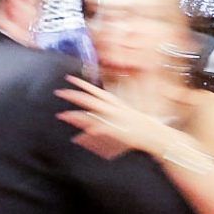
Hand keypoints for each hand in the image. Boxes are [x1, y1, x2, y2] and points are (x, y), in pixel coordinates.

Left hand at [58, 76, 175, 161]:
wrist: (155, 134)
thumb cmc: (141, 126)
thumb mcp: (126, 116)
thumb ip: (111, 115)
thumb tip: (99, 116)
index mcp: (115, 103)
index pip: (95, 90)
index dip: (82, 83)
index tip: (69, 77)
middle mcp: (113, 109)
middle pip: (89, 99)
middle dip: (74, 95)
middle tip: (59, 92)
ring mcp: (114, 119)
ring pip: (91, 114)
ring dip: (76, 115)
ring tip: (62, 115)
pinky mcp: (116, 131)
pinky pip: (100, 131)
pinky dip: (90, 133)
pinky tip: (80, 135)